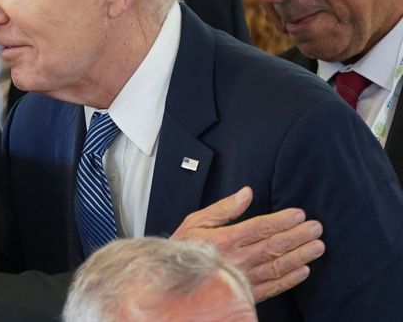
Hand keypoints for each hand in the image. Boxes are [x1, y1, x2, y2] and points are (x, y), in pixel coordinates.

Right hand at [171, 186, 324, 302]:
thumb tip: (246, 193)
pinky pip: (273, 287)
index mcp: (225, 239)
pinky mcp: (245, 293)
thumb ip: (223, 208)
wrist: (172, 280)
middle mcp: (237, 259)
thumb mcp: (196, 221)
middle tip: (316, 228)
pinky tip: (303, 271)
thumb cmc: (183, 248)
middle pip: (274, 245)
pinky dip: (290, 279)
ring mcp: (242, 278)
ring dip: (300, 255)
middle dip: (298, 235)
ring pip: (278, 265)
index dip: (283, 220)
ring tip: (317, 246)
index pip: (261, 227)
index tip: (299, 214)